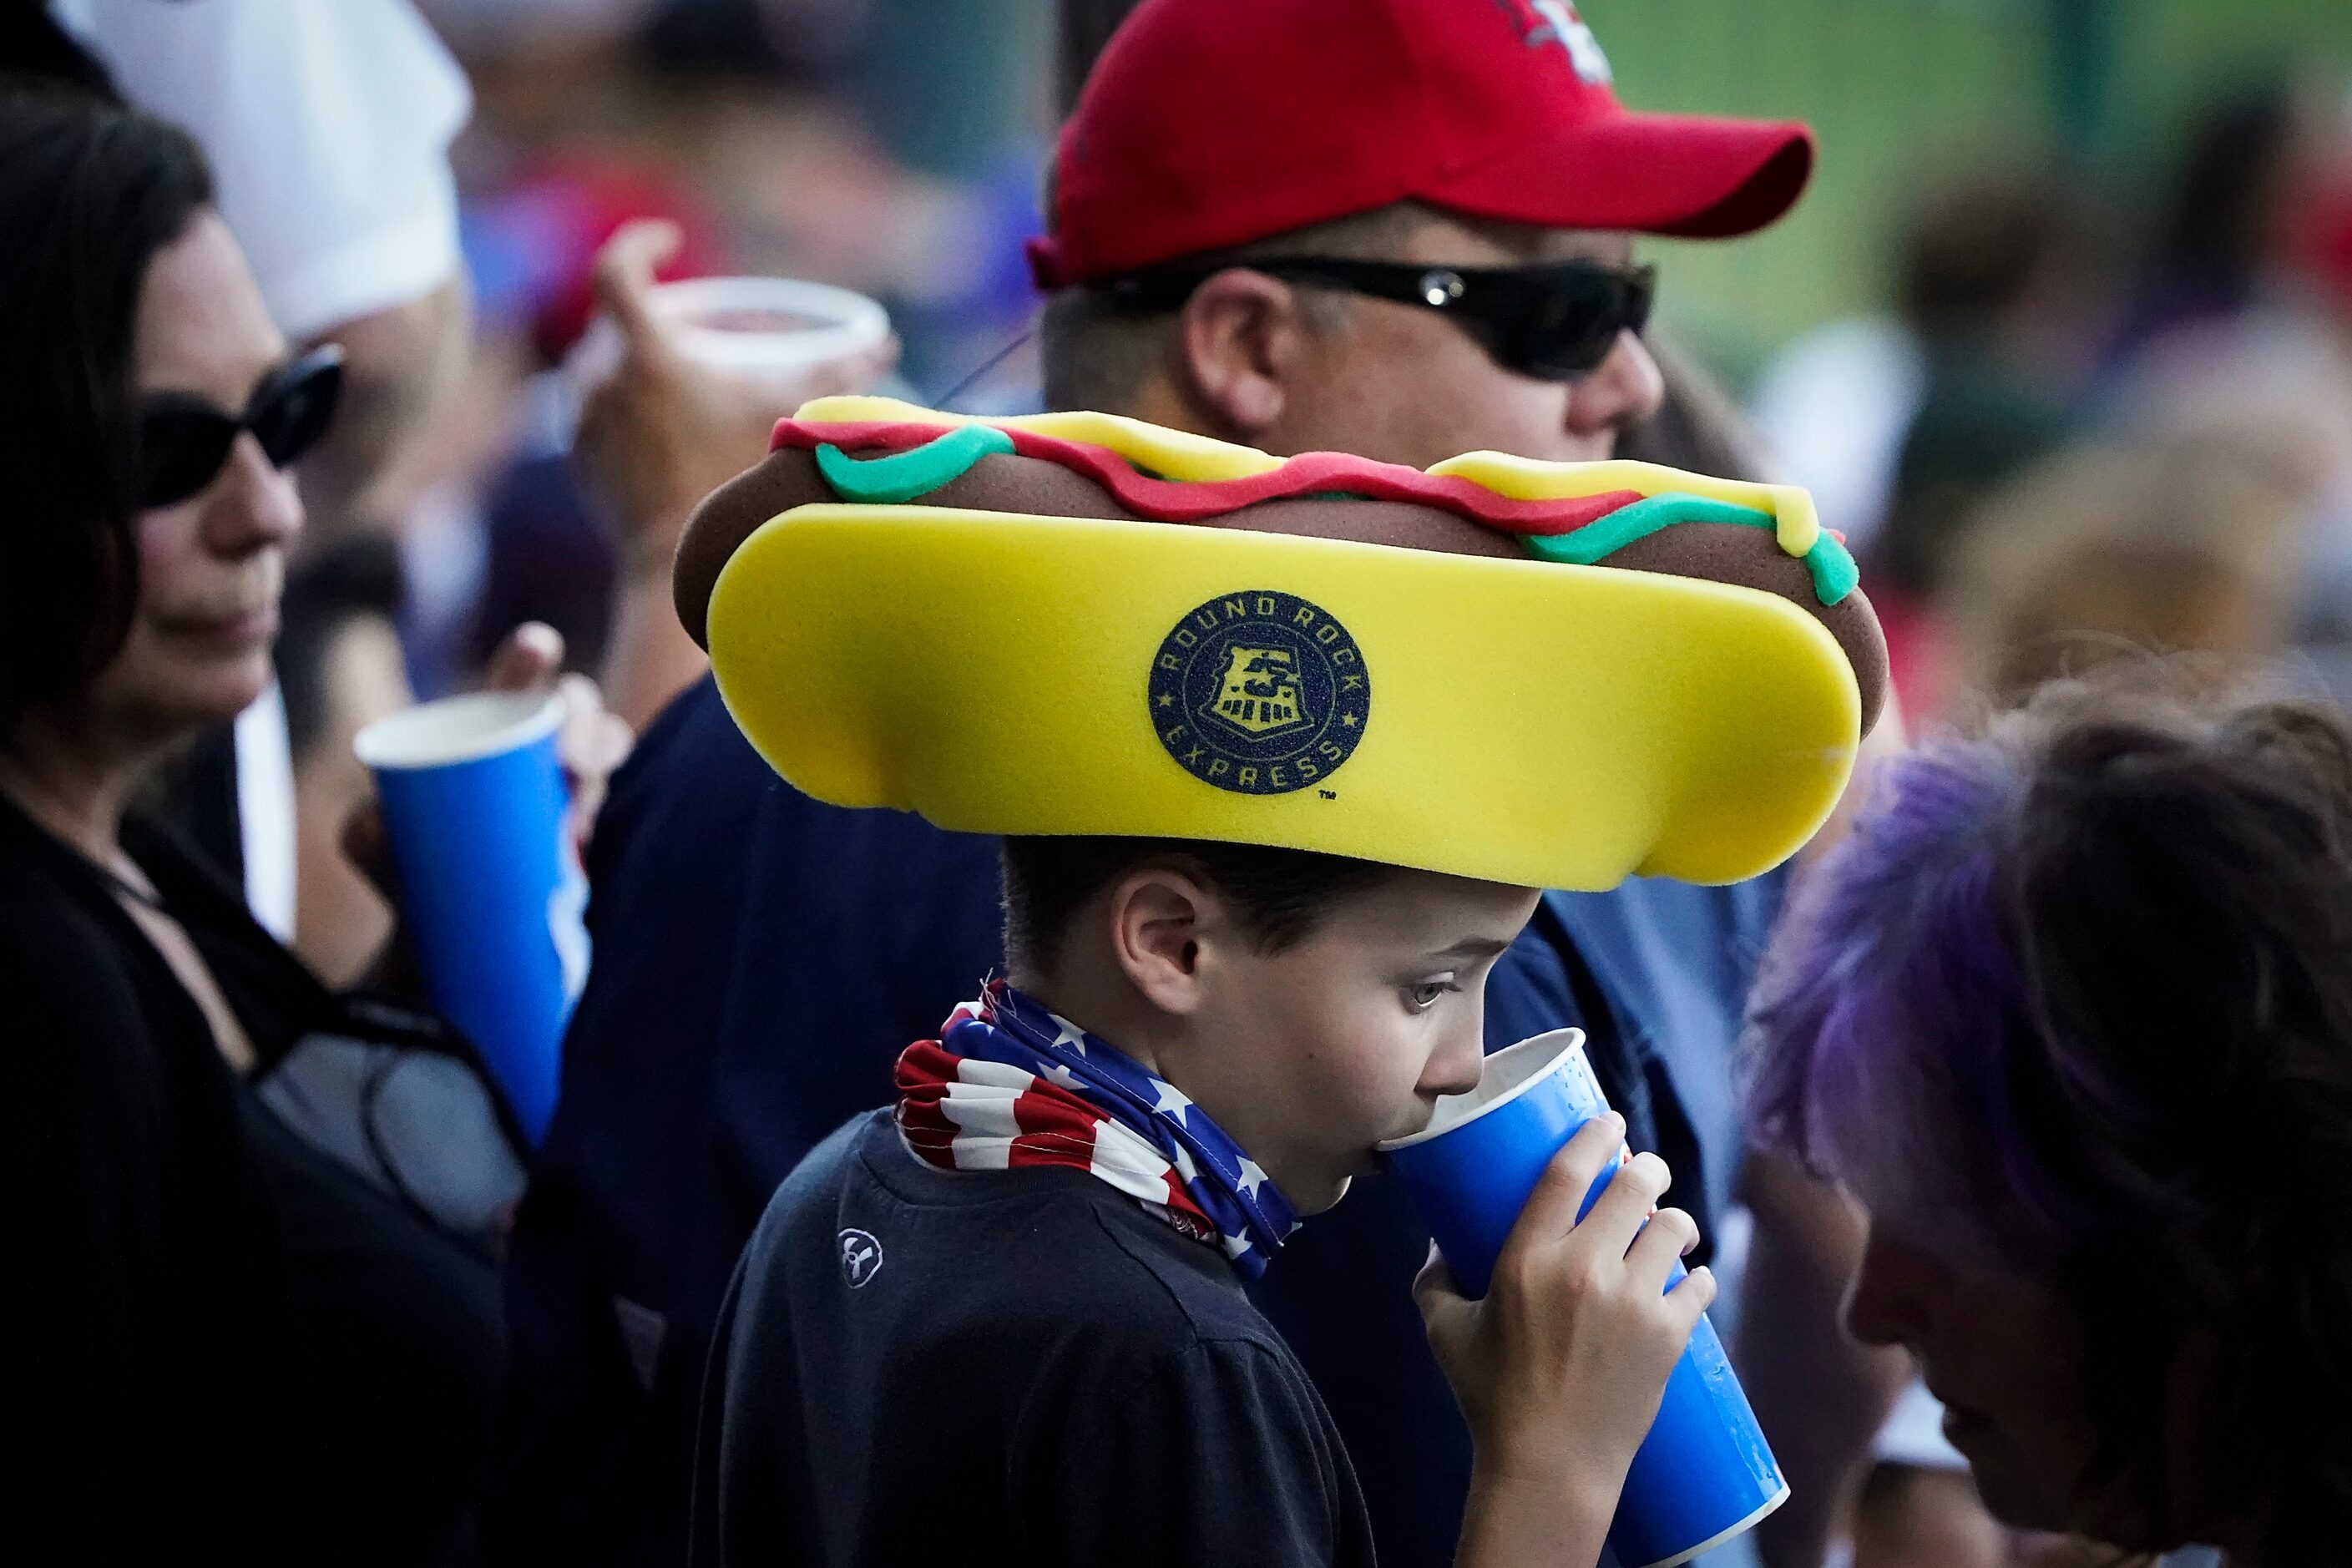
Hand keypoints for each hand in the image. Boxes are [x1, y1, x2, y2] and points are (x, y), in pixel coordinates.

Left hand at [341, 623, 633, 892]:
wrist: (437, 924)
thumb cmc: (402, 864)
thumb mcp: (370, 841)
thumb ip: (368, 826)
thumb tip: (387, 819)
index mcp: (485, 722)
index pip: (516, 675)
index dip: (531, 654)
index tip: (535, 648)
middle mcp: (535, 739)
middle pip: (576, 703)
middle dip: (581, 720)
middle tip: (566, 763)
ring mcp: (565, 778)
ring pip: (605, 743)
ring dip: (598, 761)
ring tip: (575, 803)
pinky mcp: (582, 820)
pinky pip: (606, 795)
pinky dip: (597, 805)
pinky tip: (580, 831)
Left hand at [571, 219, 899, 573]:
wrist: (684, 564)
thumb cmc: (743, 485)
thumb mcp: (796, 417)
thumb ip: (841, 374)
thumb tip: (883, 344)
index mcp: (644, 354)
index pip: (615, 270)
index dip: (639, 246)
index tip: (669, 243)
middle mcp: (602, 379)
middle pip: (612, 319)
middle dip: (650, 313)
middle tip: (692, 328)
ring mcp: (586, 421)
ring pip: (599, 363)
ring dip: (633, 357)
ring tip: (679, 374)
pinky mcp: (583, 458)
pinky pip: (597, 409)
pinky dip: (625, 401)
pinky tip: (665, 421)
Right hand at [1415, 1116, 1713, 1492]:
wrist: (1549, 1467)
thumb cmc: (1489, 1398)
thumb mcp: (1444, 1331)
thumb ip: (1436, 1280)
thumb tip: (1438, 1244)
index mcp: (1527, 1259)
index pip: (1568, 1170)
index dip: (1594, 1135)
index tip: (1609, 1122)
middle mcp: (1584, 1269)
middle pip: (1636, 1185)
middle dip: (1647, 1170)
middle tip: (1645, 1176)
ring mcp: (1633, 1302)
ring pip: (1675, 1228)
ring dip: (1674, 1222)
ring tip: (1669, 1232)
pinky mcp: (1670, 1336)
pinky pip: (1702, 1283)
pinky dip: (1697, 1278)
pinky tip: (1688, 1281)